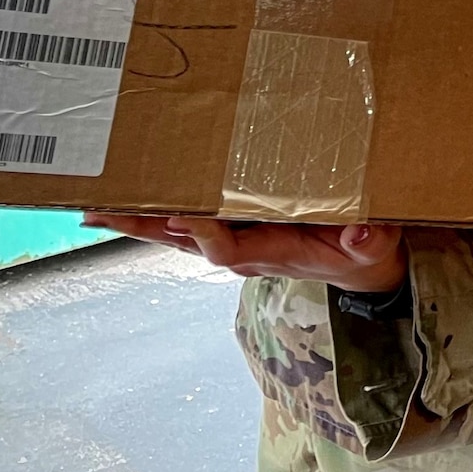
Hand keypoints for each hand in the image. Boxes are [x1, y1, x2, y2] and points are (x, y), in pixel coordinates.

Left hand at [82, 214, 406, 292]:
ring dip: (138, 220)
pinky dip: (156, 213)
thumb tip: (361, 232)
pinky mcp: (236, 231)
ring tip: (95, 206)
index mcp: (274, 253)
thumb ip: (370, 241)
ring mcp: (237, 243)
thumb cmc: (365, 254)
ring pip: (178, 232)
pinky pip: (188, 223)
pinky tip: (127, 202)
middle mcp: (245, 252)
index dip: (204, 233)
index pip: (228, 248)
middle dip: (143, 226)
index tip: (182, 213)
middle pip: (184, 241)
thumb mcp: (377, 248)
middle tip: (100, 212)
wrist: (361, 268)